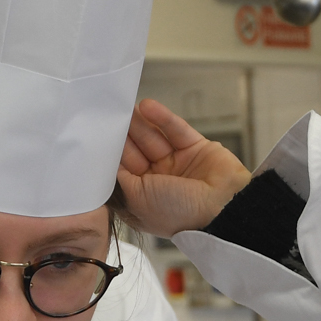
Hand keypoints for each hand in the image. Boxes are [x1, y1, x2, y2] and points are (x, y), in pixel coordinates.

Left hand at [117, 99, 251, 237]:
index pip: (123, 170)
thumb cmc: (178, 214)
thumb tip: (107, 160)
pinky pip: (175, 130)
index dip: (112, 154)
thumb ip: (119, 178)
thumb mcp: (136, 199)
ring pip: (154, 138)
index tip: (99, 136)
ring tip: (127, 107)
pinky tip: (148, 106)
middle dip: (125, 135)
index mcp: (144, 198)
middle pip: (137, 151)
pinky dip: (162, 118)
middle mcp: (160, 181)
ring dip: (140, 123)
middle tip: (111, 116)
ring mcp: (178, 164)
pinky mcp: (196, 148)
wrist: (222, 209)